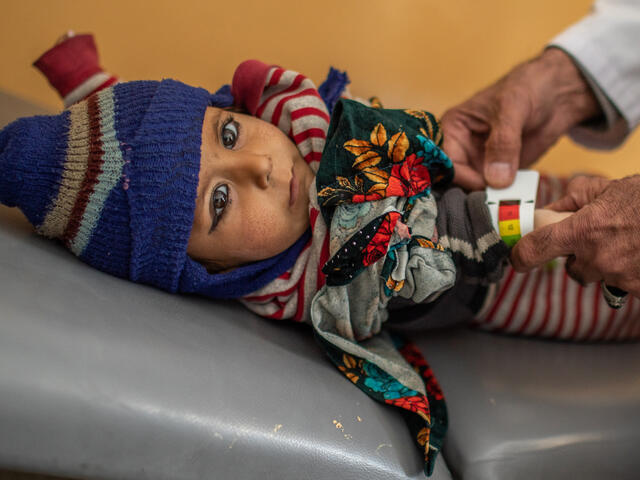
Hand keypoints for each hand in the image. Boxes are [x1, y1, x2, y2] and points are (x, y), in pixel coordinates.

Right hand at [441, 48, 600, 189]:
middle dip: (473, 193)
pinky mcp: (496, 174)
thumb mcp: (513, 110)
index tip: (485, 185)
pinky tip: (517, 200)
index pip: (446, 162)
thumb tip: (496, 180)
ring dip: (489, 200)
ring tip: (507, 204)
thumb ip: (504, 143)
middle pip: (456, 182)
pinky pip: (494, 193)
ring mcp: (478, 163)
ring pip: (473, 191)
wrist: (557, 95)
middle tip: (495, 203)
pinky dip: (504, 200)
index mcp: (452, 129)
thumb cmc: (528, 89)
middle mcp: (460, 149)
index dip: (461, 176)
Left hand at [511, 175, 639, 296]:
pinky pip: (625, 286)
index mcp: (581, 230)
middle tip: (603, 239)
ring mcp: (620, 277)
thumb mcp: (609, 188)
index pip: (533, 250)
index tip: (518, 260)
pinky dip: (631, 273)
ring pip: (600, 278)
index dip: (520, 256)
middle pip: (573, 269)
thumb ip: (575, 198)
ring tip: (630, 242)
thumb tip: (552, 209)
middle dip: (581, 257)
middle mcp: (596, 258)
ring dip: (608, 265)